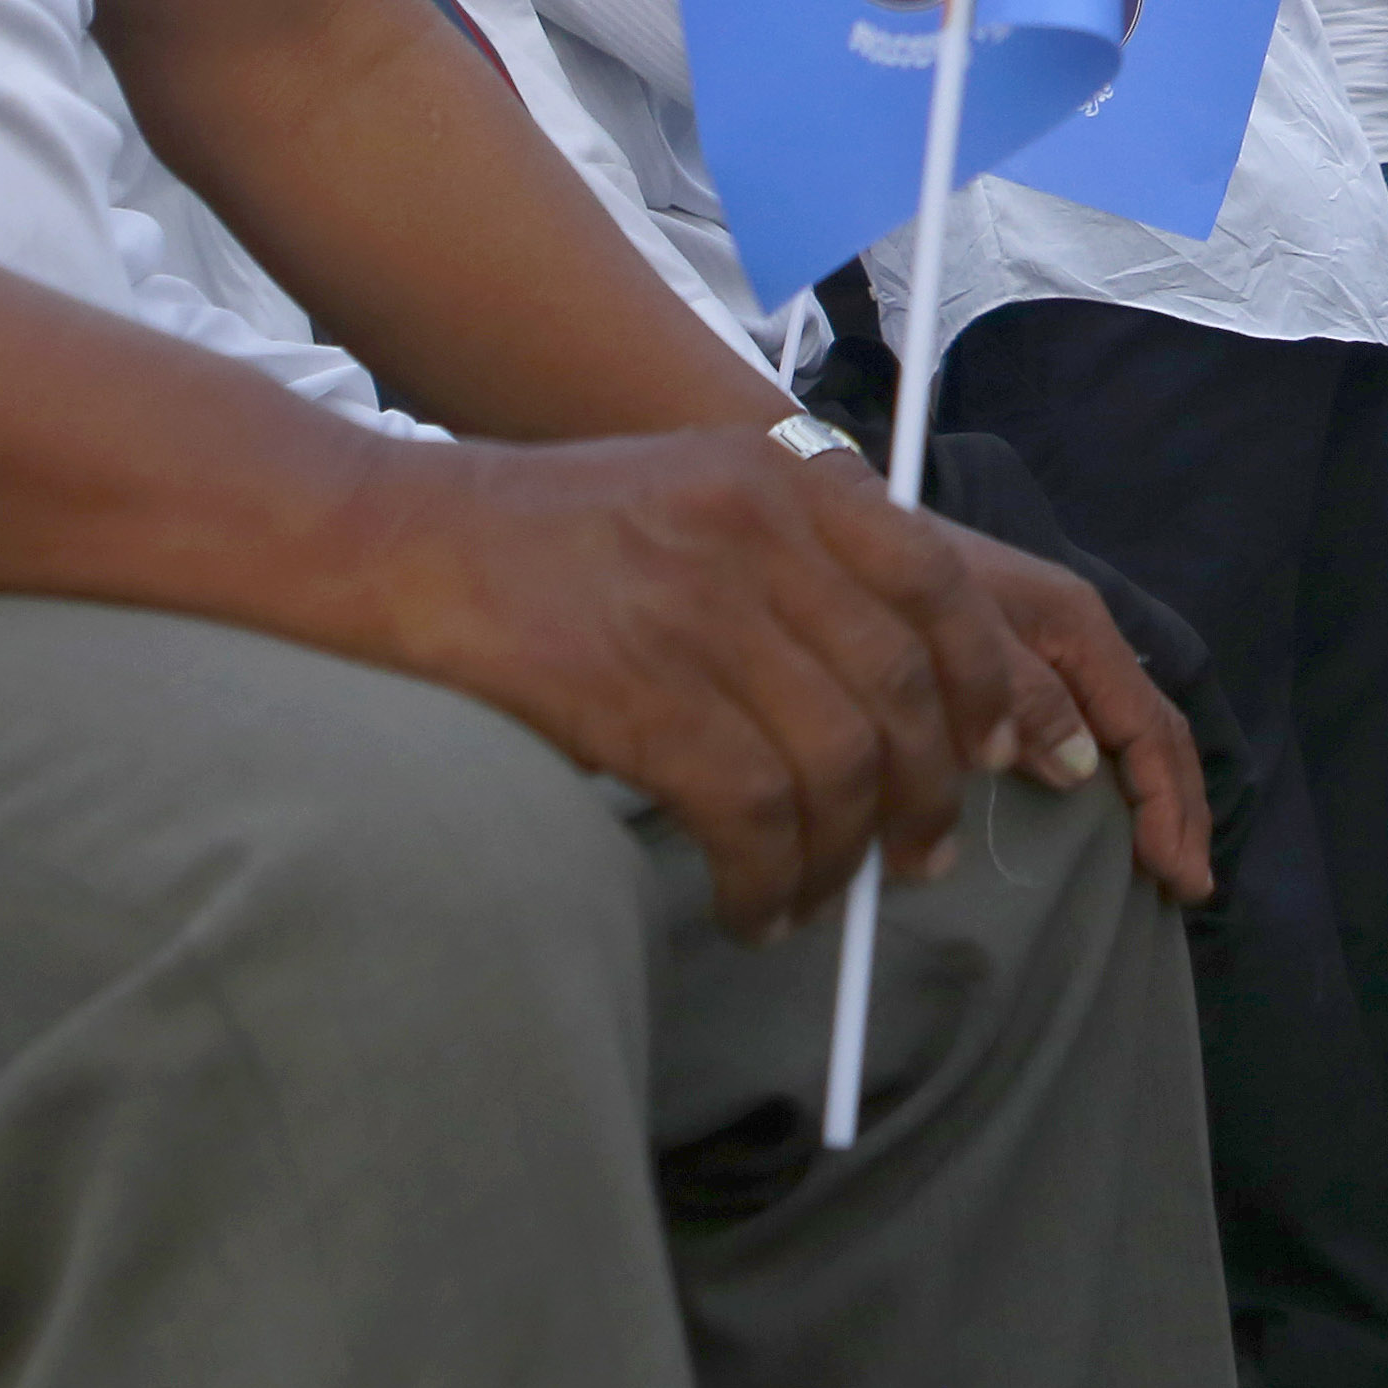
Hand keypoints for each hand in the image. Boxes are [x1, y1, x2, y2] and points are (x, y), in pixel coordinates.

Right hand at [361, 431, 1135, 936]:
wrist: (389, 536)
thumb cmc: (541, 534)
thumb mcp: (693, 490)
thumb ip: (798, 555)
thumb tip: (900, 686)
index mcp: (786, 477)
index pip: (941, 584)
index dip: (991, 682)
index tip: (998, 756)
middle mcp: (760, 532)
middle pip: (906, 689)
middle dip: (927, 794)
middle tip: (918, 859)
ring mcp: (699, 608)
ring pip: (838, 763)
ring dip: (843, 856)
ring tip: (817, 899)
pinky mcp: (635, 690)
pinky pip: (751, 813)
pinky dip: (769, 880)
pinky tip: (754, 910)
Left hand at [925, 514, 1213, 904]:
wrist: (849, 523)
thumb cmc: (902, 575)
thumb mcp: (961, 629)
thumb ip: (1018, 693)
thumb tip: (1081, 771)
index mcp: (1078, 625)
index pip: (1147, 724)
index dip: (1168, 801)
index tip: (1175, 875)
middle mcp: (1082, 638)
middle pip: (1156, 728)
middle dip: (1180, 807)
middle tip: (1186, 886)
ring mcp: (1058, 651)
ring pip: (1132, 729)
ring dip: (1156, 797)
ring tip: (1164, 864)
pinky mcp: (1028, 664)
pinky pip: (1096, 725)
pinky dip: (1119, 778)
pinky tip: (1110, 816)